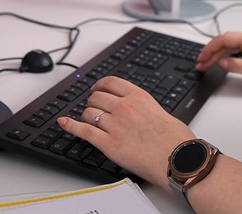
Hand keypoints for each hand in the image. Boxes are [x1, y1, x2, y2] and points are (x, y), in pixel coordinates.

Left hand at [57, 76, 193, 187]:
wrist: (178, 160)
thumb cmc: (176, 139)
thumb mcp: (161, 111)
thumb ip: (144, 107)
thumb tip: (138, 111)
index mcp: (138, 96)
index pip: (110, 82)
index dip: (99, 85)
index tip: (96, 88)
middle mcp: (123, 107)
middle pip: (96, 97)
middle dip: (94, 103)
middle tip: (95, 108)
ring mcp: (114, 125)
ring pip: (89, 113)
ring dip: (87, 116)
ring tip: (89, 120)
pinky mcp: (108, 144)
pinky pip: (83, 131)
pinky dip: (70, 126)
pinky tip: (63, 122)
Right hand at [195, 30, 241, 93]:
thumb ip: (236, 65)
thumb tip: (222, 62)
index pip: (223, 39)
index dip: (209, 49)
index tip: (201, 59)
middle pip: (224, 41)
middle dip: (210, 52)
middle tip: (201, 64)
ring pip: (229, 45)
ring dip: (217, 54)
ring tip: (206, 64)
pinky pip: (235, 48)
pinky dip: (225, 55)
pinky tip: (220, 61)